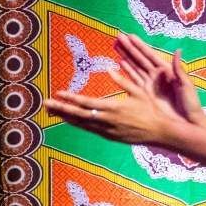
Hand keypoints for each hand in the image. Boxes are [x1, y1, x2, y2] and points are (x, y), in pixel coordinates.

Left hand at [45, 69, 173, 146]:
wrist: (160, 131)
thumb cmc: (151, 108)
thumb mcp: (139, 91)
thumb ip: (123, 81)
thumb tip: (110, 69)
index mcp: (114, 107)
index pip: (86, 103)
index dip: (70, 99)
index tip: (57, 94)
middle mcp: (107, 121)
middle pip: (78, 115)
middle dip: (60, 109)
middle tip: (45, 104)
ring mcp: (107, 131)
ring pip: (81, 124)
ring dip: (66, 117)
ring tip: (52, 111)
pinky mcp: (109, 136)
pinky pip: (89, 129)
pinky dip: (77, 124)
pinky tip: (69, 119)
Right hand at [112, 34, 205, 125]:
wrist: (186, 123)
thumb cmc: (190, 104)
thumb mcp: (186, 85)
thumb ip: (179, 70)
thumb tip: (178, 51)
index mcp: (167, 71)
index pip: (150, 55)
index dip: (140, 46)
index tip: (130, 36)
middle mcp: (156, 76)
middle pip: (139, 59)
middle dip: (129, 48)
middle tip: (118, 37)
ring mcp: (149, 85)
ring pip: (134, 67)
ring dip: (125, 57)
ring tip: (116, 47)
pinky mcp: (144, 95)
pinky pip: (133, 81)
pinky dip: (126, 72)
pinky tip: (119, 64)